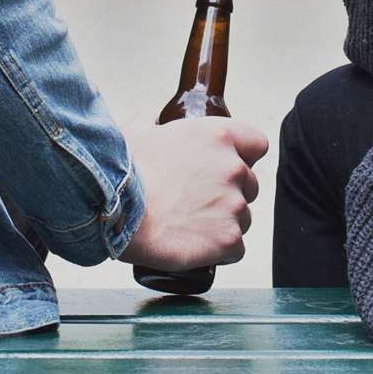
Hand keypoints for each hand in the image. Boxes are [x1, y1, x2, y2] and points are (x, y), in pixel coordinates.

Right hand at [118, 118, 268, 270]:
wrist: (116, 211)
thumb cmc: (123, 171)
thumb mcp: (138, 132)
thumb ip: (151, 124)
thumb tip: (150, 121)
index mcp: (219, 136)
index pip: (257, 144)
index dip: (244, 157)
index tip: (227, 168)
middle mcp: (234, 168)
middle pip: (250, 185)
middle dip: (230, 194)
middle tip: (199, 203)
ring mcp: (234, 204)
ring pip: (243, 218)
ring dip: (224, 223)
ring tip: (191, 227)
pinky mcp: (229, 238)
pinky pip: (236, 248)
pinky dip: (220, 251)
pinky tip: (197, 247)